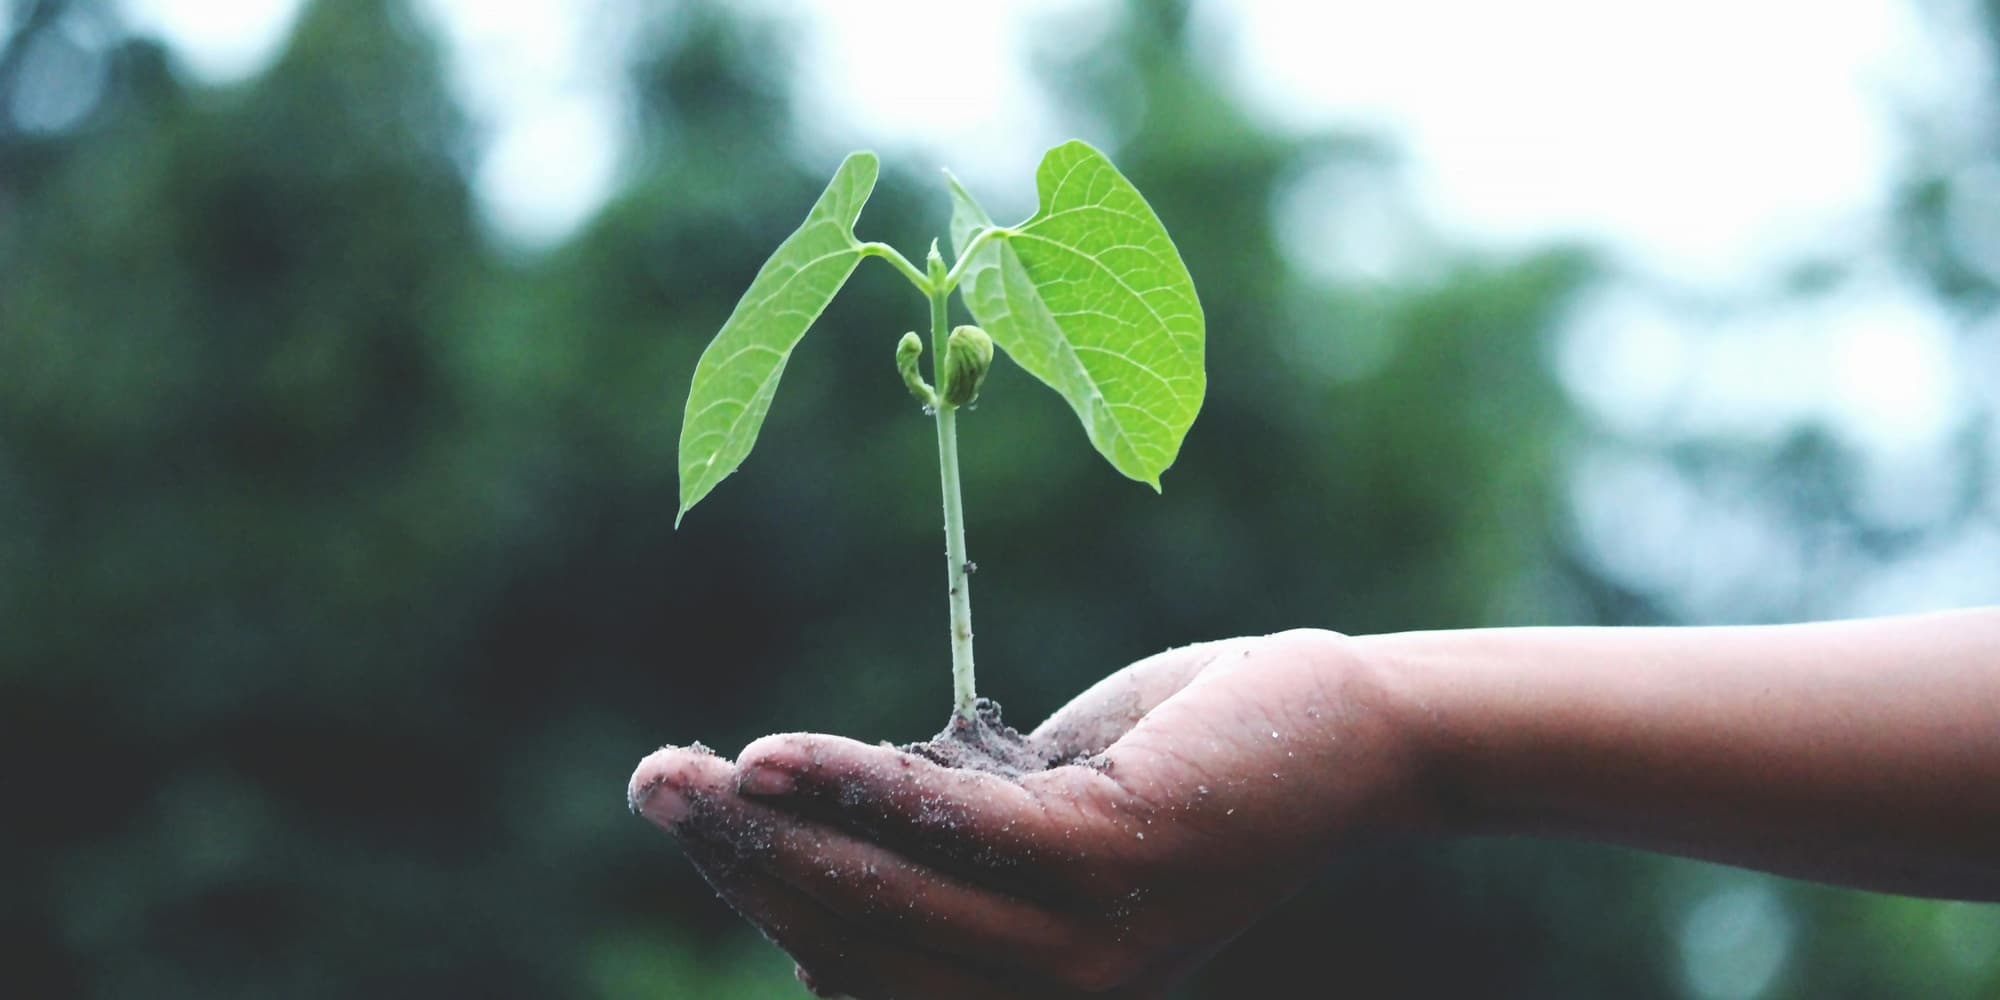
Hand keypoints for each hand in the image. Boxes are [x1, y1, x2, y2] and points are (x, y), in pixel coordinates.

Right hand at [628, 629, 1424, 997]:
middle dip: (743, 862)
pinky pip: (955, 832)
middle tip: (654, 782)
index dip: (764, 897)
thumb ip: (941, 847)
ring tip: (686, 774)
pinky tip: (776, 756)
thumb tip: (809, 839)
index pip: (861, 969)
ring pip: (891, 897)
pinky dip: (857, 790)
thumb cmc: (1178, 766)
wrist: (1337, 734)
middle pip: (857, 941)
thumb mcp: (1039, 818)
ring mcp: (1088, 945)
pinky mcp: (1115, 863)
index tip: (690, 817)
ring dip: (774, 831)